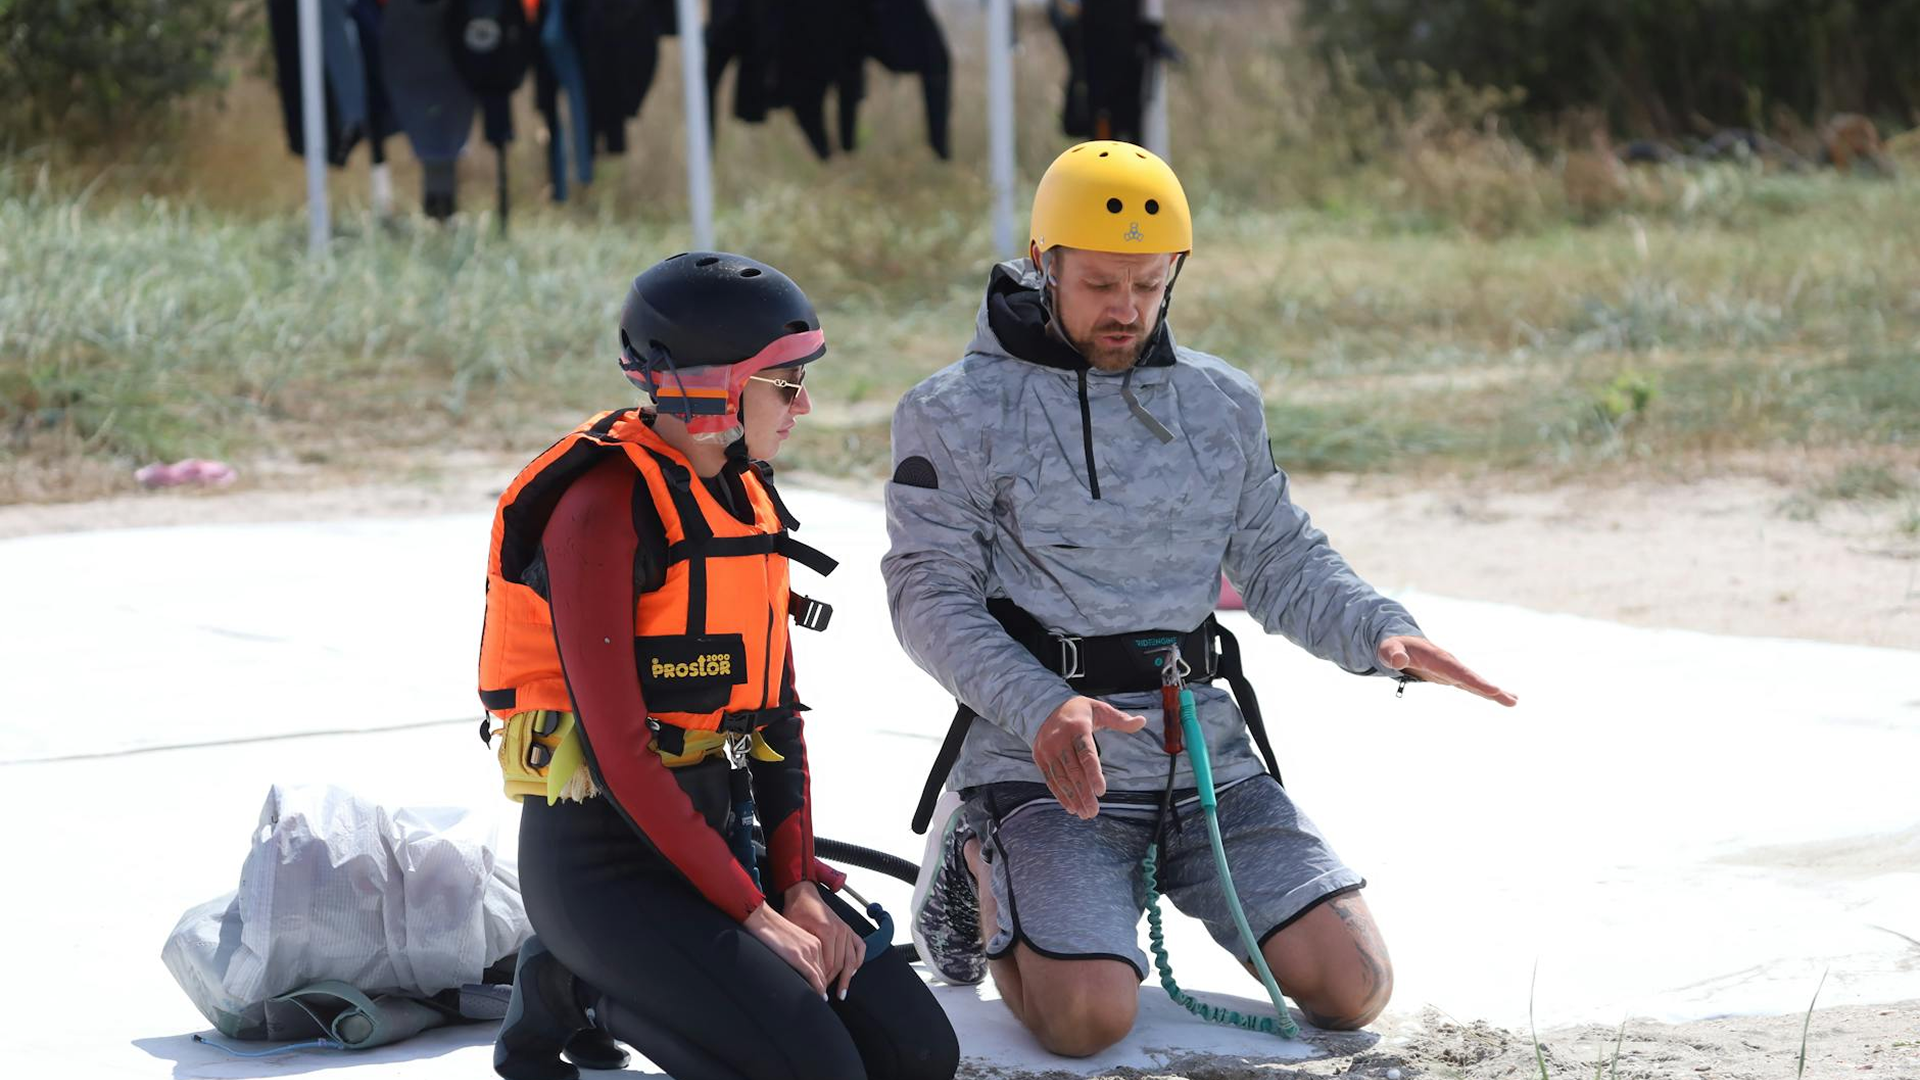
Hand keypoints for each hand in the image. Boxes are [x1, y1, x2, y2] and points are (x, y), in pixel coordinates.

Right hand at [743, 901, 827, 996]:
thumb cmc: (773, 930)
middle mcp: (815, 946)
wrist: (763, 918)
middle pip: (826, 972)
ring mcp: (807, 951)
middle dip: (825, 987)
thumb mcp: (792, 941)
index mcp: (815, 941)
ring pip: (822, 976)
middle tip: (823, 1001)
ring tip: (820, 1002)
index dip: (825, 980)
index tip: (823, 991)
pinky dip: (818, 988)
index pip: (826, 966)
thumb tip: (800, 967)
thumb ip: (800, 953)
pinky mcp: (797, 957)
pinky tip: (819, 997)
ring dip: (822, 990)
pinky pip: (813, 976)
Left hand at [782, 882, 864, 999]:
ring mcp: (846, 929)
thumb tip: (804, 971)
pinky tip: (853, 971)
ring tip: (842, 991)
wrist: (803, 894)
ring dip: (848, 976)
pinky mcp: (848, 928)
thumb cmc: (796, 911)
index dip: (824, 980)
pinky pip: (860, 947)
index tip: (819, 991)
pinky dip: (858, 960)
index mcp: (827, 931)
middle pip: (841, 964)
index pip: (830, 964)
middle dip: (835, 981)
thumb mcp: (794, 930)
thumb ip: (802, 949)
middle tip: (828, 995)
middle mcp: (840, 931)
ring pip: (851, 959)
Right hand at [1031, 696, 1146, 818]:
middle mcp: (1058, 739)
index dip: (1093, 774)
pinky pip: (1050, 779)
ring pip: (1060, 778)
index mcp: (1077, 727)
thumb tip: (1142, 722)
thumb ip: (1120, 719)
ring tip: (1085, 813)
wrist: (1045, 707)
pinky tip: (1071, 806)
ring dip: (1073, 798)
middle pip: (1073, 771)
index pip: (1086, 754)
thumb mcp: (1101, 710)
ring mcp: (1047, 749)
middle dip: (1083, 793)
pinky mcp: (1039, 757)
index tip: (1101, 792)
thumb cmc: (1080, 712)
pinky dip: (1060, 794)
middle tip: (1093, 811)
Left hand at [1378, 636, 1517, 706]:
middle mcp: (1450, 665)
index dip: (1475, 682)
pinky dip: (1486, 692)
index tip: (1493, 690)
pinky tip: (1502, 698)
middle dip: (1491, 690)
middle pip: (1473, 679)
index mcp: (1438, 659)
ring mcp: (1452, 671)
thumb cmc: (1392, 647)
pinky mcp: (1451, 677)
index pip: (1459, 673)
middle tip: (1512, 700)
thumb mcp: (1388, 649)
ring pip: (1475, 683)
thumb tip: (1398, 661)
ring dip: (1494, 692)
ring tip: (1513, 701)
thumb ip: (1392, 653)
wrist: (1398, 643)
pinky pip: (1471, 686)